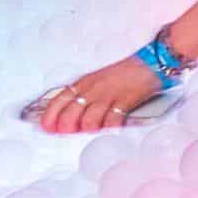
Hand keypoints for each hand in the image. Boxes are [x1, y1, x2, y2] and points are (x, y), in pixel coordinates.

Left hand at [30, 57, 168, 134]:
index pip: (59, 100)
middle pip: (71, 114)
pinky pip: (111, 120)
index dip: (50, 116)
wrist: (150, 63)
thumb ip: (84, 94)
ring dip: (88, 129)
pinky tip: (109, 129)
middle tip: (69, 133)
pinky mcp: (124, 101)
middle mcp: (93, 89)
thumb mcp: (98, 79)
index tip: (47, 127)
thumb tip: (72, 114)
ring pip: (88, 120)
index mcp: (84, 82)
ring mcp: (108, 95)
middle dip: (66, 128)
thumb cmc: (125, 72)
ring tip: (91, 131)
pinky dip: (109, 128)